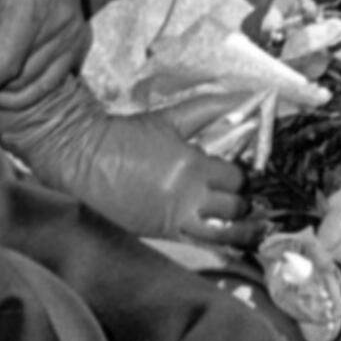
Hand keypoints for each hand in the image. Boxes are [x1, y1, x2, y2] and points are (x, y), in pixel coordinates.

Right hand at [0, 86, 258, 244]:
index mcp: (192, 165)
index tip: (248, 175)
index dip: (245, 177)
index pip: (236, 178)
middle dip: (245, 203)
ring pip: (222, 235)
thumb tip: (251, 96)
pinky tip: (230, 243)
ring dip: (242, 231)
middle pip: (234, 208)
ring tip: (255, 227)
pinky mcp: (160, 234)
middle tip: (251, 199)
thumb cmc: (128, 135)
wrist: (85, 158)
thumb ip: (212, 108)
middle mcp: (187, 198)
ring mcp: (173, 221)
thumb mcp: (171, 117)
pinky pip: (199, 245)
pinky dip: (218, 243)